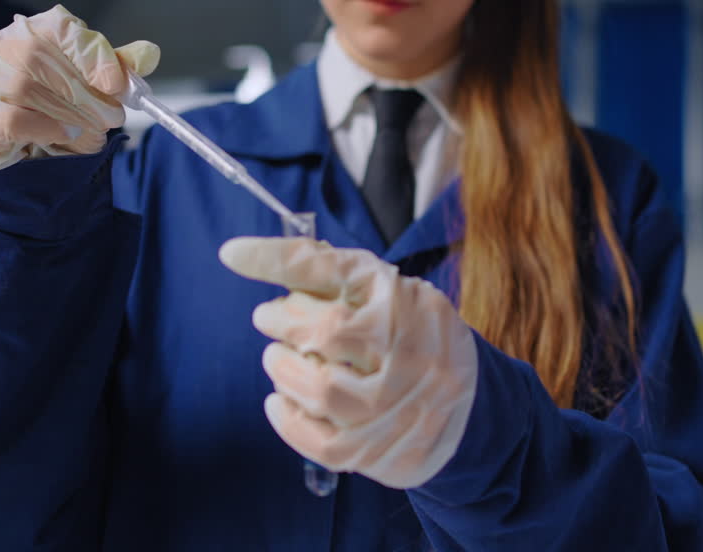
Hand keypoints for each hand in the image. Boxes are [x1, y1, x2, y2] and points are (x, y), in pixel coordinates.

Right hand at [0, 4, 160, 172]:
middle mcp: (1, 45)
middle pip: (42, 60)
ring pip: (26, 90)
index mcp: (34, 29)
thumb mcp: (89, 83)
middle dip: (85, 94)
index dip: (93, 54)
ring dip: (68, 115)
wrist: (12, 141)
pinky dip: (45, 130)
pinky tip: (61, 136)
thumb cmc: (53, 104)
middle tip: (112, 116)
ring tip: (89, 129)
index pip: (61, 28)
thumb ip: (116, 68)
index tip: (118, 83)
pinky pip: (11, 120)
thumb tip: (149, 54)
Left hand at [219, 237, 477, 488]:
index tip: (232, 254)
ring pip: (321, 389)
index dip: (277, 260)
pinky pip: (321, 440)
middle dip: (282, 323)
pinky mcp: (387, 448)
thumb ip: (321, 270)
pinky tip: (281, 400)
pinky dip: (288, 419)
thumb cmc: (406, 334)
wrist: (470, 403)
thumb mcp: (379, 289)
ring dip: (283, 371)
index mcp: (403, 298)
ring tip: (277, 360)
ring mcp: (402, 404)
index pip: (333, 270)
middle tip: (269, 319)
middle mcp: (410, 348)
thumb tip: (238, 254)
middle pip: (325, 331)